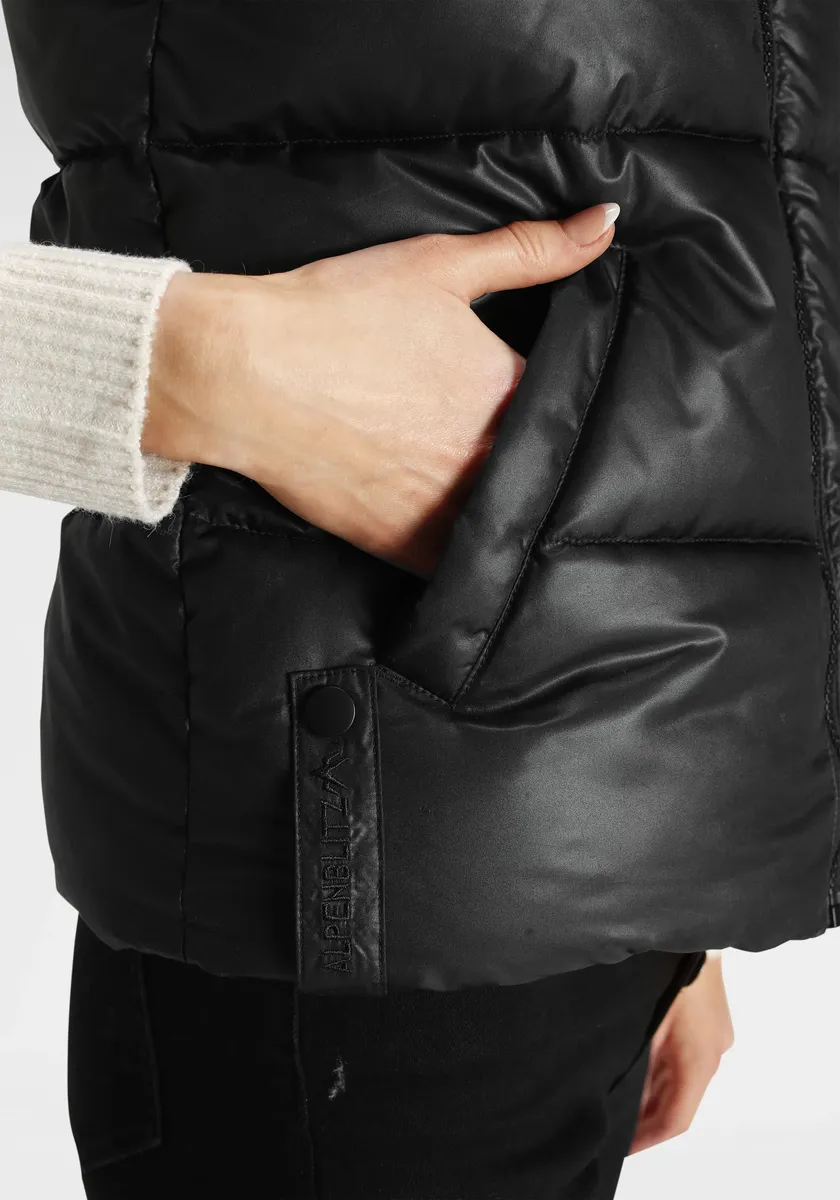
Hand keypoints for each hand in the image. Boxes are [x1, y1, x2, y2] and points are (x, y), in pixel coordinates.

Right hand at [143, 203, 618, 575]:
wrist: (243, 374)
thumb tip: (606, 220)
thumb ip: (531, 249)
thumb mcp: (438, 266)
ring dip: (503, 501)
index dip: (553, 395)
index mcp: (506, 386)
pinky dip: (468, 547)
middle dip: (532, 450)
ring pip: (506, 517)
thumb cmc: (336, 312)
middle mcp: (488, 453)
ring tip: (472, 479)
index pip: (564, 398)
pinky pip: (461, 561)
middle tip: (495, 436)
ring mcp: (449, 506)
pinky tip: (459, 527)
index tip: (531, 391)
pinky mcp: (407, 545)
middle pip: (540, 462)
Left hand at [628, 954, 734, 1154]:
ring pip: (684, 1078)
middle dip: (647, 1116)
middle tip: (614, 1126)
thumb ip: (634, 1056)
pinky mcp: (711, 1021)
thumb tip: (614, 1087)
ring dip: (655, 1091)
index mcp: (697, 1058)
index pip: (676, 1118)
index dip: (648, 1138)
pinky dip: (664, 1067)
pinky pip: (687, 1056)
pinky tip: (639, 1063)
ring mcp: (715, 1036)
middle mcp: (712, 1053)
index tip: (623, 1146)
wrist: (686, 928)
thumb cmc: (663, 968)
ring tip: (620, 1099)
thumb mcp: (643, 1018)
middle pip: (680, 1101)